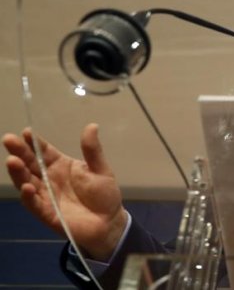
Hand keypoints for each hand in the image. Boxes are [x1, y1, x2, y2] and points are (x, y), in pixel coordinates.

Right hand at [3, 123, 126, 260]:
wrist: (109, 221)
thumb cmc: (104, 194)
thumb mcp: (101, 169)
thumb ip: (92, 150)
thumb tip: (92, 125)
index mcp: (60, 165)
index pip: (44, 151)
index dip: (34, 142)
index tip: (26, 132)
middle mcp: (49, 179)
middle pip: (30, 164)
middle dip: (19, 152)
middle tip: (8, 140)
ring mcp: (46, 196)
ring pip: (27, 182)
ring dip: (18, 173)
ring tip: (12, 161)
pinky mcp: (48, 213)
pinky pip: (35, 204)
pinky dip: (29, 197)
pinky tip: (26, 187)